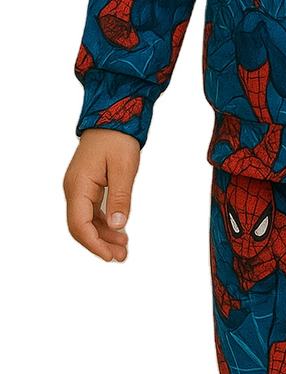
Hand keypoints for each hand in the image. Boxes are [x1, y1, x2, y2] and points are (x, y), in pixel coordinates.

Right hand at [63, 128, 139, 261]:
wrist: (113, 117)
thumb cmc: (117, 138)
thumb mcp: (123, 168)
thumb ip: (120, 198)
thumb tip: (118, 226)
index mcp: (78, 186)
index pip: (79, 224)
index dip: (94, 243)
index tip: (109, 255)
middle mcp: (74, 189)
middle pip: (80, 226)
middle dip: (99, 244)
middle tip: (120, 256)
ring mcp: (79, 187)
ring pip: (86, 220)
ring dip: (103, 235)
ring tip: (122, 248)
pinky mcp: (87, 185)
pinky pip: (91, 211)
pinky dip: (104, 223)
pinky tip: (118, 231)